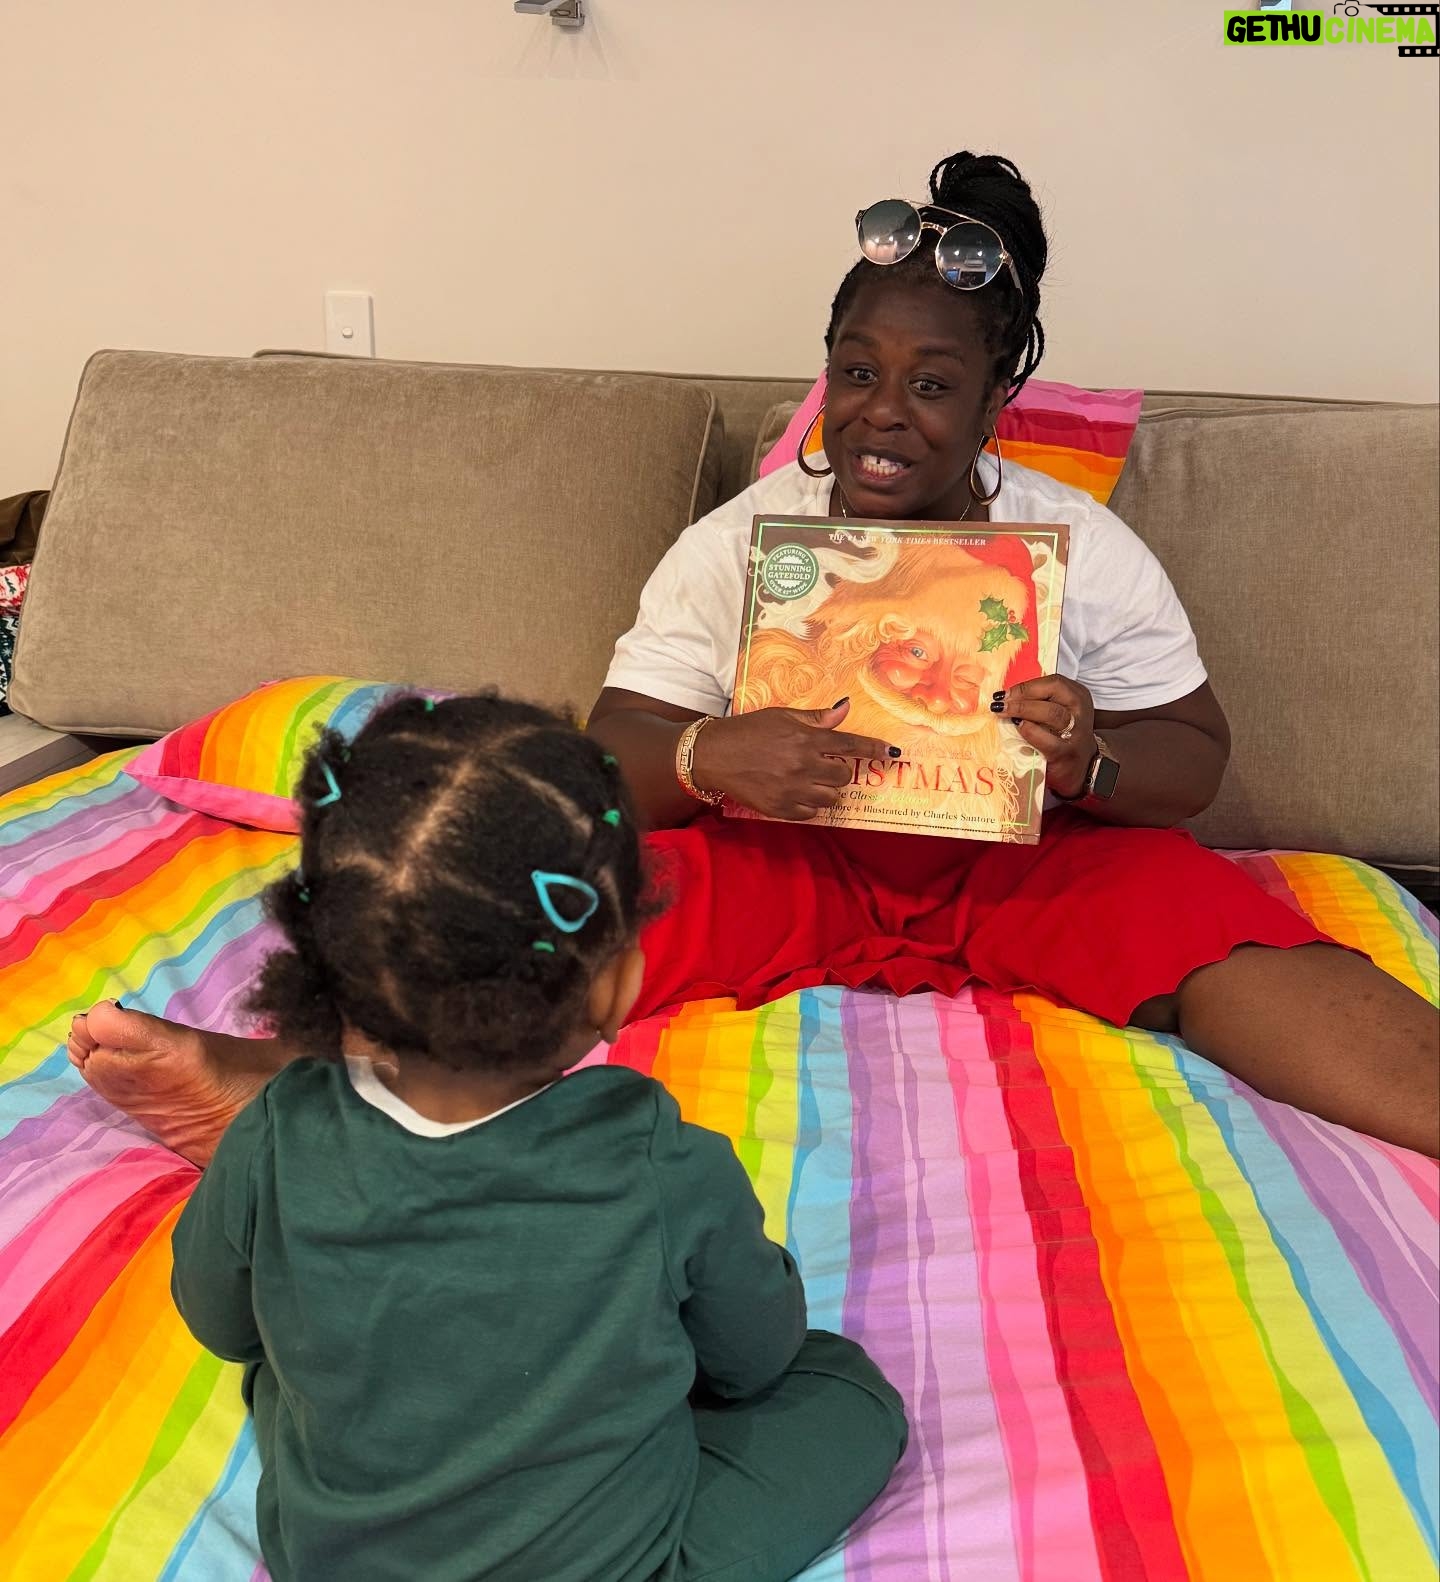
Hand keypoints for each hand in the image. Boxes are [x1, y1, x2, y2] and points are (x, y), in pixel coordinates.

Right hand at [693, 700, 898, 821]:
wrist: (714, 755)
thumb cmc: (748, 731)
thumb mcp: (782, 716)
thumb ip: (816, 718)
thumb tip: (845, 708)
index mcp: (805, 739)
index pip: (849, 745)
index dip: (873, 749)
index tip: (891, 752)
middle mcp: (802, 765)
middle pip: (843, 776)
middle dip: (839, 770)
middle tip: (824, 765)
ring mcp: (792, 789)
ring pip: (831, 798)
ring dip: (827, 790)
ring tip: (811, 780)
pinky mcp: (780, 808)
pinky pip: (811, 813)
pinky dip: (810, 805)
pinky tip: (798, 793)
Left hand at [995, 675, 1095, 798]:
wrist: (1079, 769)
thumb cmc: (1063, 737)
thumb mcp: (1059, 713)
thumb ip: (1039, 702)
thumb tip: (1008, 695)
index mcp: (1078, 696)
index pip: (1054, 682)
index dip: (1027, 685)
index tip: (1007, 692)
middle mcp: (1080, 711)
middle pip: (1053, 693)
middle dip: (1023, 695)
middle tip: (1001, 702)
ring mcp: (1075, 732)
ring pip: (1051, 712)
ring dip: (1022, 709)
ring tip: (1003, 711)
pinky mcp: (1065, 753)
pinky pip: (1045, 738)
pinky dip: (1028, 730)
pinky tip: (1017, 728)